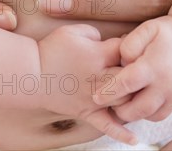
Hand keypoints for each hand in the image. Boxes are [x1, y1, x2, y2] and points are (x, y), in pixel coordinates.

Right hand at [37, 25, 137, 145]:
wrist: (31, 73)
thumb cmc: (51, 49)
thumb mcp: (73, 31)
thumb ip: (96, 33)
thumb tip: (110, 42)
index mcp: (98, 55)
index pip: (127, 50)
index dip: (133, 47)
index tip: (132, 47)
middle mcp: (99, 78)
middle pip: (131, 77)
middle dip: (137, 72)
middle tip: (138, 69)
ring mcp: (94, 98)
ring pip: (125, 101)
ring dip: (133, 97)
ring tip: (139, 93)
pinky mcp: (87, 112)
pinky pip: (106, 125)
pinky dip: (120, 133)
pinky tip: (134, 139)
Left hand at [93, 16, 171, 122]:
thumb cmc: (168, 31)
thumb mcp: (147, 28)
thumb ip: (129, 44)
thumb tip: (121, 63)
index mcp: (155, 66)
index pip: (126, 84)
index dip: (109, 92)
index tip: (96, 96)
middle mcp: (167, 84)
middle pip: (137, 109)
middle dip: (120, 110)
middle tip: (110, 103)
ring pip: (150, 116)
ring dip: (135, 114)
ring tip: (124, 104)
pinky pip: (162, 114)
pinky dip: (149, 113)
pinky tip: (141, 102)